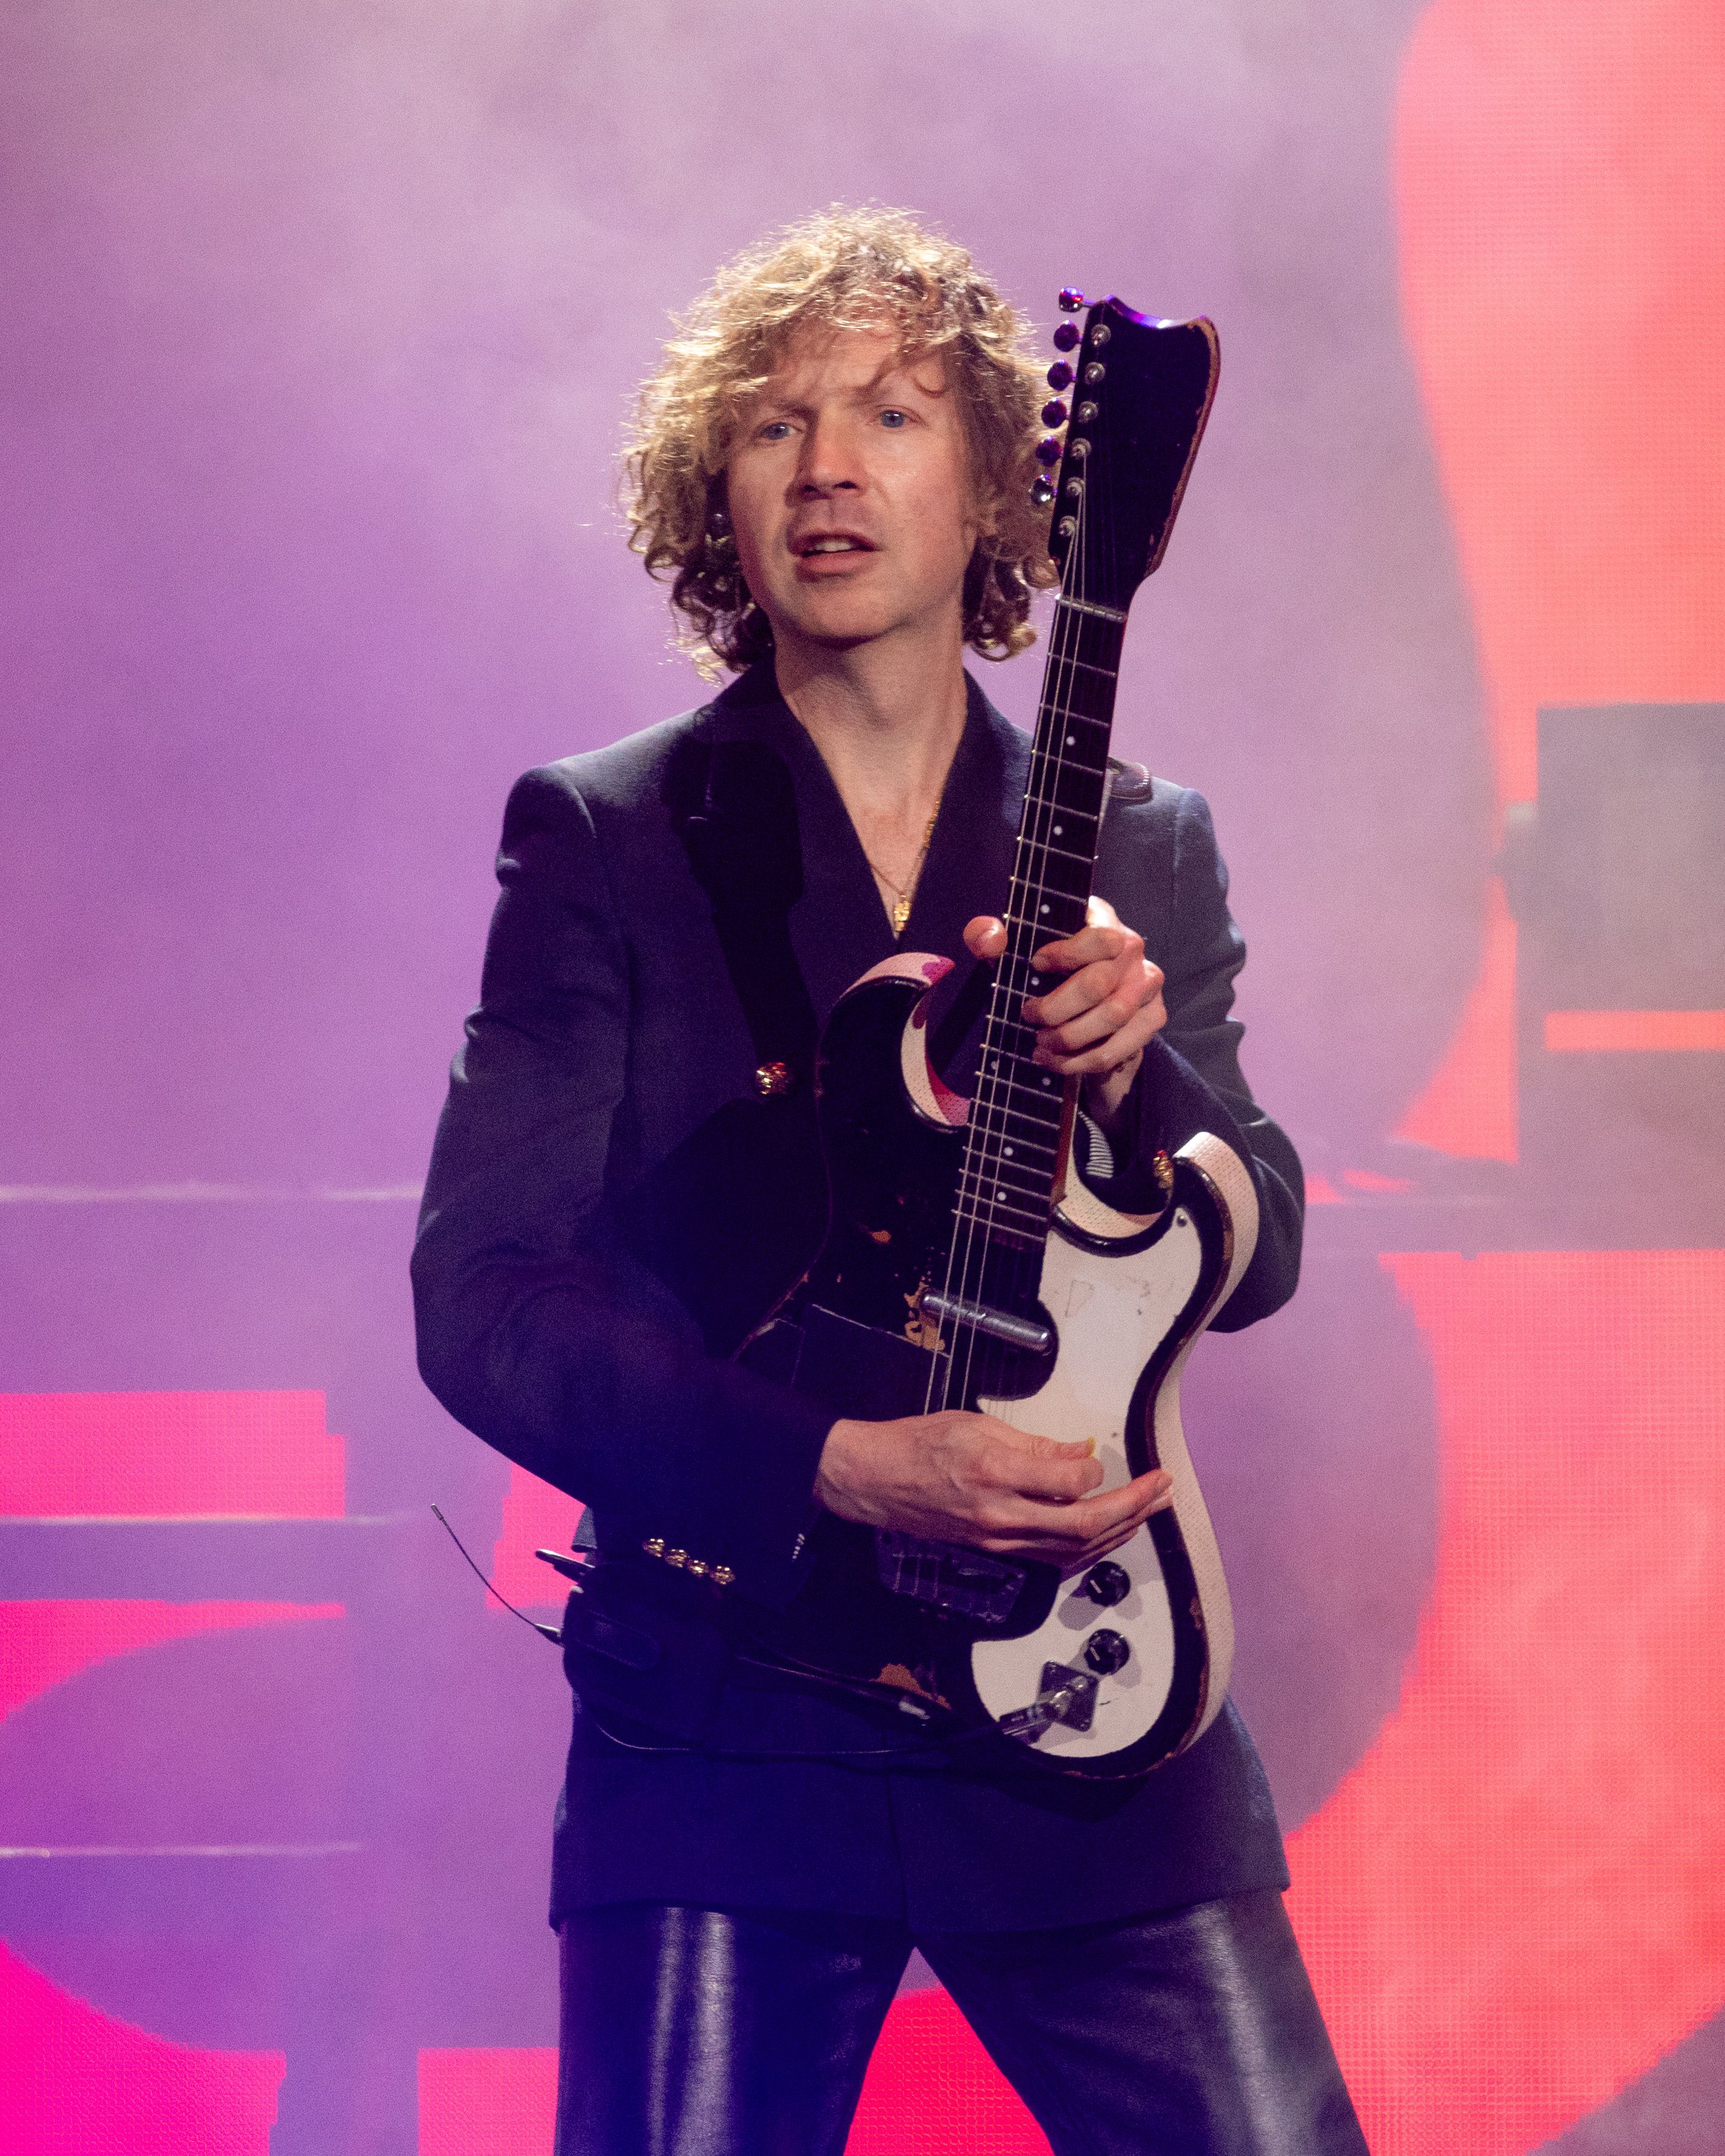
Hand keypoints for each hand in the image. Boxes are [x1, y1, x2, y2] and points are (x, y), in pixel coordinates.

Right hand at [814, 1408, 1172, 1564]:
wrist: (873, 1480)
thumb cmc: (918, 1444)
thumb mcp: (976, 1424)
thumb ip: (1034, 1444)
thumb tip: (1080, 1454)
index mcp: (994, 1472)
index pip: (1069, 1484)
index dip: (1095, 1472)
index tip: (1098, 1458)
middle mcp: (1000, 1514)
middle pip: (1085, 1525)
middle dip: (1134, 1507)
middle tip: (1163, 1487)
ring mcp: (998, 1540)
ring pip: (1075, 1548)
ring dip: (1121, 1529)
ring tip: (1150, 1508)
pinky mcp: (995, 1552)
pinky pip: (1054, 1557)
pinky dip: (1090, 1547)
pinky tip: (1109, 1532)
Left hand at [963, 896, 1165, 1135]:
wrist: (1080, 1004)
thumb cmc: (1042, 968)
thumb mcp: (1010, 949)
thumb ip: (987, 935)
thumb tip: (992, 940)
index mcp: (1102, 919)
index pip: (1099, 935)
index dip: (1066, 954)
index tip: (1034, 965)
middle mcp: (1132, 948)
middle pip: (1099, 983)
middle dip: (1056, 1008)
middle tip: (1029, 1016)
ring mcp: (1147, 983)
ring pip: (1112, 1017)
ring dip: (1069, 1037)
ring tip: (1041, 1043)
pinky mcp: (1152, 1017)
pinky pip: (1119, 1047)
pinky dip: (1082, 1061)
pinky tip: (1057, 1060)